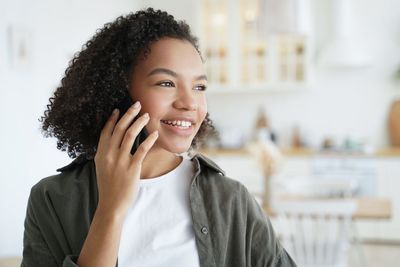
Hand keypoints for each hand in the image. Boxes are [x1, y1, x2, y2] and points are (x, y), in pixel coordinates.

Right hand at [94, 102, 157, 218]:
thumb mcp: (101, 169)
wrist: (111, 205)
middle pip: (119, 129)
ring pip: (130, 135)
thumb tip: (112, 143)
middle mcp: (109, 155)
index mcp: (100, 154)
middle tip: (137, 105)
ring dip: (139, 122)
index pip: (106, 132)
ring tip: (147, 115)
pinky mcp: (132, 168)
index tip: (118, 109)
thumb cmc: (108, 187)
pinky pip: (141, 149)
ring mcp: (120, 161)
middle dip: (128, 114)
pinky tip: (155, 133)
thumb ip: (105, 155)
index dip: (113, 119)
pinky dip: (149, 140)